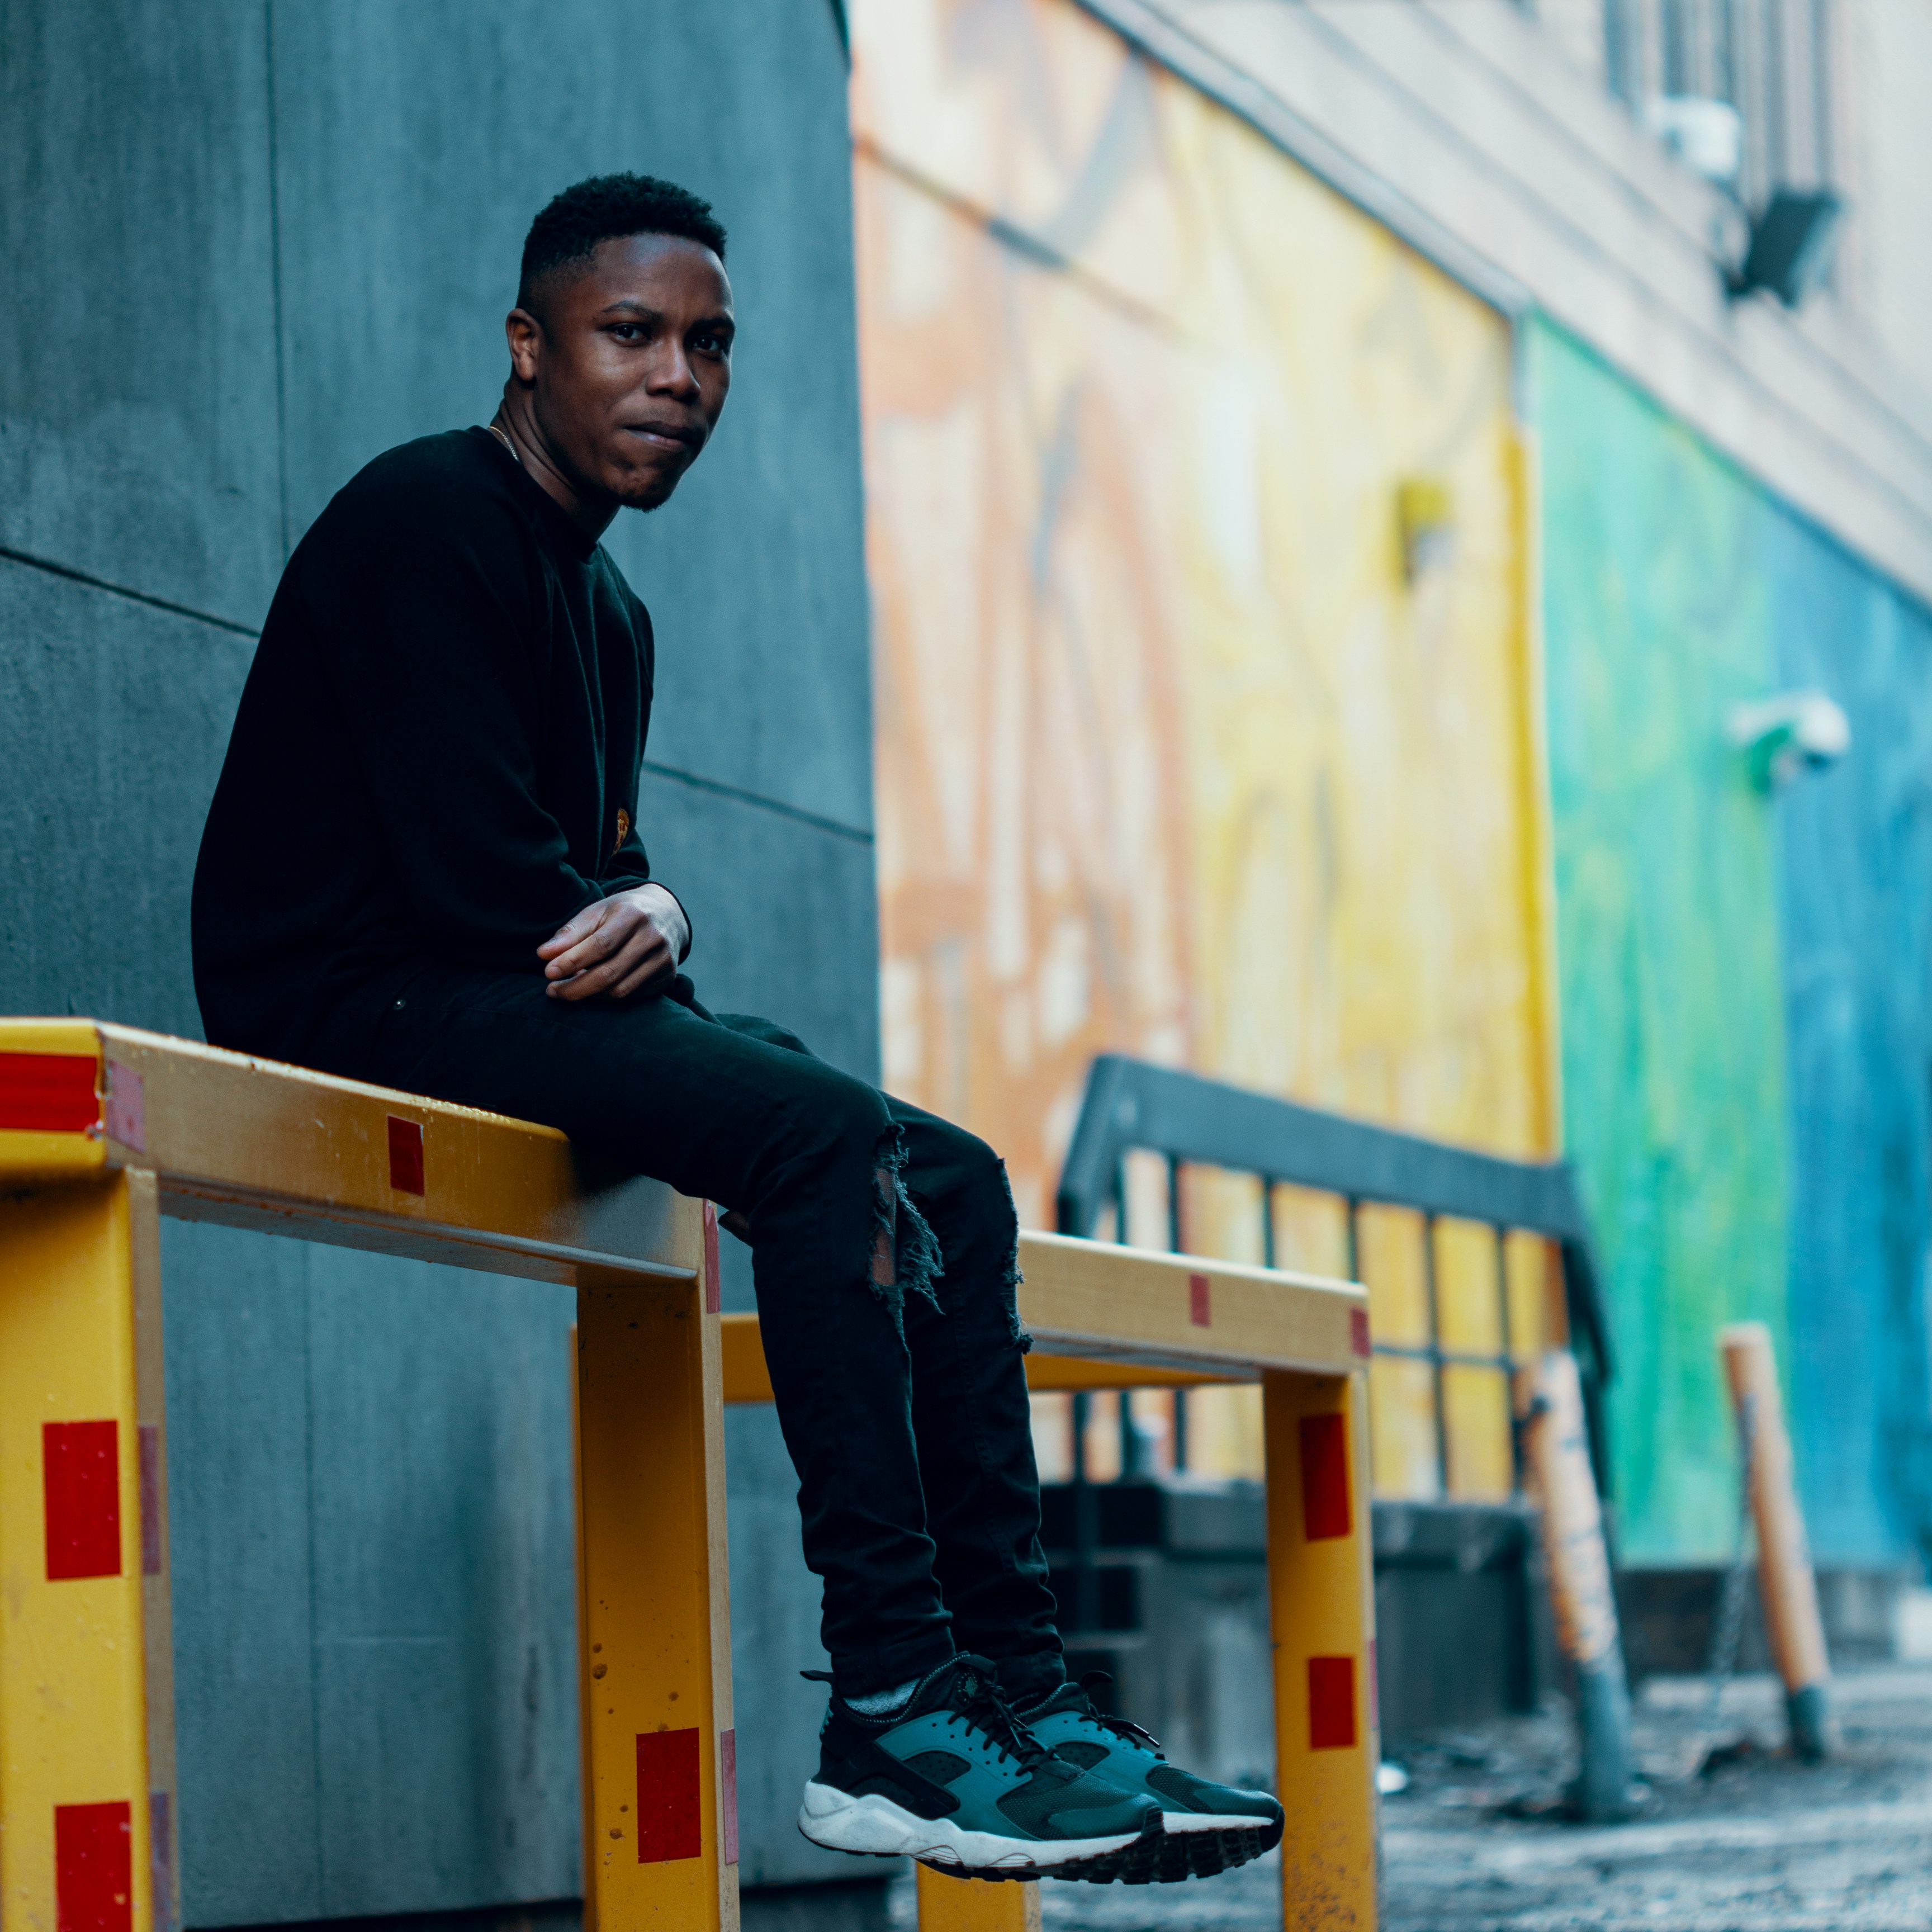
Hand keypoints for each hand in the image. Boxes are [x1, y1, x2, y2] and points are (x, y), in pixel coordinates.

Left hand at [537, 885, 688, 1000]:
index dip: (572, 961)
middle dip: (576, 987)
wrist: (666, 914)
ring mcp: (663, 960)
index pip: (600, 945)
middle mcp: (653, 938)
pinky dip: (606, 996)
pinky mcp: (667, 976)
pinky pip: (631, 996)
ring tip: (569, 987)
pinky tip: (593, 989)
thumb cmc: (622, 912)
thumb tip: (543, 954)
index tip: (548, 972)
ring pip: (619, 990)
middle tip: (552, 990)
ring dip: (589, 994)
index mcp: (633, 915)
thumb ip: (571, 933)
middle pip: (610, 973)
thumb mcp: (596, 912)